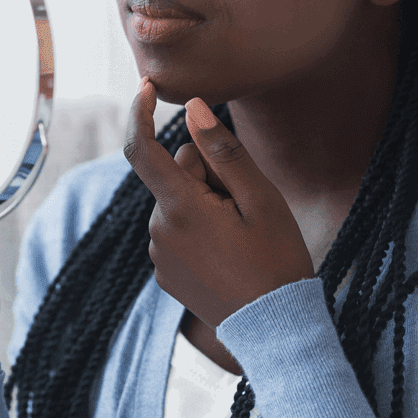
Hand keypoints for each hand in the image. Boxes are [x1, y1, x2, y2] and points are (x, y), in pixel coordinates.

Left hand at [123, 79, 314, 326]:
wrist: (277, 330)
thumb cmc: (277, 261)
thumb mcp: (260, 200)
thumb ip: (223, 151)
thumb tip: (192, 108)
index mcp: (179, 208)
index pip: (140, 149)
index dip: (140, 112)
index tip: (147, 86)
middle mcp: (158, 230)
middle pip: (174, 175)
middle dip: (205, 173)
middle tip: (245, 203)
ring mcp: (159, 255)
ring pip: (177, 203)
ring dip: (204, 204)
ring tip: (241, 234)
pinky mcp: (164, 273)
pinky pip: (177, 231)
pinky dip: (199, 229)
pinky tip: (229, 253)